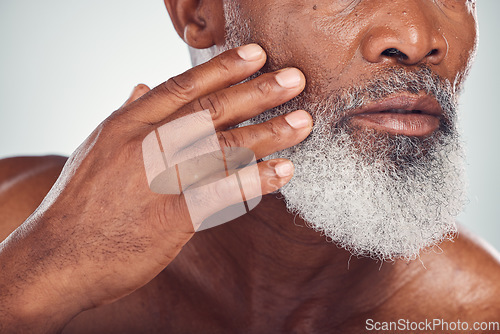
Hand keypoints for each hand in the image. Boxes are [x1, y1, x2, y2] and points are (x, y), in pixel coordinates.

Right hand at [0, 44, 311, 331]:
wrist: (56, 257)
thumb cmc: (79, 202)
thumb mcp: (96, 147)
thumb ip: (127, 115)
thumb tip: (143, 87)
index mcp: (127, 125)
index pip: (183, 87)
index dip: (223, 68)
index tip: (257, 54)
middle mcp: (145, 145)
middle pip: (211, 112)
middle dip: (257, 93)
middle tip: (294, 79)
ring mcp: (158, 180)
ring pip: (223, 149)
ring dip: (268, 134)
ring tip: (303, 123)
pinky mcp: (170, 218)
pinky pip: (221, 194)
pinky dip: (254, 181)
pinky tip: (283, 172)